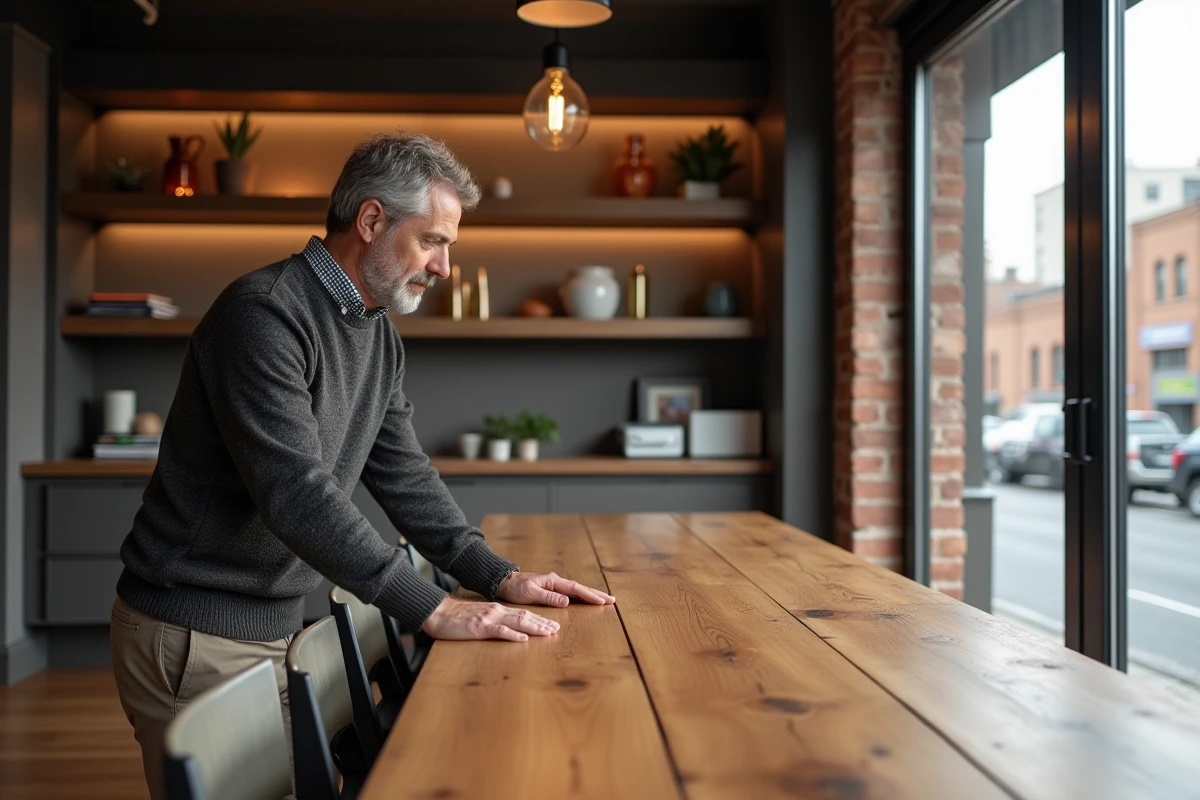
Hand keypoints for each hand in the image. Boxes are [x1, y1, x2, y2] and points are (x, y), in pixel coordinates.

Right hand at [421, 596, 559, 641]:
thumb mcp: (479, 617)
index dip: (539, 619)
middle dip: (542, 623)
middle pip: (525, 617)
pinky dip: (513, 635)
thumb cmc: (457, 618)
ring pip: (517, 622)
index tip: (553, 625)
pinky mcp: (479, 628)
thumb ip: (493, 621)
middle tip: (557, 629)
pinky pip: (499, 631)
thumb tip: (508, 628)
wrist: (438, 613)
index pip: (523, 614)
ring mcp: (489, 619)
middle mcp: (497, 612)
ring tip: (548, 632)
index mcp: (497, 610)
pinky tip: (523, 638)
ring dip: (534, 628)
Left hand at [497, 571, 615, 607]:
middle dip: (596, 594)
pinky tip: (586, 598)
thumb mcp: (530, 593)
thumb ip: (549, 597)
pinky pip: (570, 592)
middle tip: (612, 600)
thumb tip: (567, 601)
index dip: (589, 595)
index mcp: (552, 581)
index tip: (602, 601)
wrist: (504, 581)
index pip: (575, 589)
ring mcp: (554, 584)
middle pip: (580, 588)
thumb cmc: (515, 588)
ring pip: (577, 589)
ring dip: (590, 594)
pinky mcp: (551, 588)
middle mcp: (556, 581)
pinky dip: (581, 595)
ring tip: (604, 599)